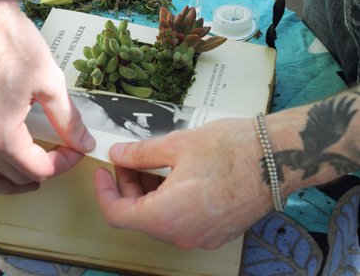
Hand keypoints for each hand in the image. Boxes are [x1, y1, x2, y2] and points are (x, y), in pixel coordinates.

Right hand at [0, 0, 94, 197]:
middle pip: (10, 174)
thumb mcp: (50, 82)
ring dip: (0, 186)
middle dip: (40, 171)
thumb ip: (68, 120)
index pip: (37, 168)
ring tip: (23, 183)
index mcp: (1, 134)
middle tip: (60, 156)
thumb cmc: (15, 44)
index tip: (77, 148)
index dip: (63, 163)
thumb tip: (84, 143)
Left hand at [94, 118, 272, 249]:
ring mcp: (201, 237)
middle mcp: (182, 235)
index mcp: (166, 216)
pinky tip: (175, 174)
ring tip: (154, 162)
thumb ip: (140, 154)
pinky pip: (181, 221)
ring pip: (160, 219)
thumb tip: (119, 156)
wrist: (279, 158)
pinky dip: (169, 200)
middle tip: (129, 159)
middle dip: (128, 187)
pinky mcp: (216, 232)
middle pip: (138, 216)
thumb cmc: (233, 150)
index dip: (103, 192)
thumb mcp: (176, 145)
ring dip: (149, 193)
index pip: (117, 215)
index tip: (102, 173)